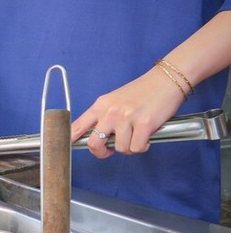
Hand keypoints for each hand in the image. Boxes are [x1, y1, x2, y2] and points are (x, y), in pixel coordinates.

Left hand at [71, 66, 185, 158]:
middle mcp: (110, 112)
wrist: (166, 80)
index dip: (69, 140)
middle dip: (101, 153)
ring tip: (136, 136)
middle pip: (93, 144)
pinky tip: (146, 137)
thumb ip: (102, 117)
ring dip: (129, 148)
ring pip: (120, 149)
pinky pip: (137, 148)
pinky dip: (143, 147)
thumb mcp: (114, 101)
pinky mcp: (144, 124)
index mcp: (100, 106)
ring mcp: (126, 118)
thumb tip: (95, 138)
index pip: (76, 127)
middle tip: (110, 150)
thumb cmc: (142, 92)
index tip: (66, 148)